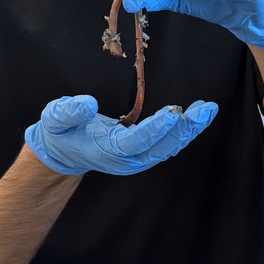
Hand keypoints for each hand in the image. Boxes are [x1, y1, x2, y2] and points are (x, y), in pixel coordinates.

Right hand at [25, 95, 217, 175]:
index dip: (155, 130)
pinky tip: (199, 115)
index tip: (173, 114)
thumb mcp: (55, 118)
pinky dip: (186, 130)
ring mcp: (138, 158)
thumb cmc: (60, 131)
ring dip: (191, 129)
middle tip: (204, 109)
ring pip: (169, 146)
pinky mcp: (145, 152)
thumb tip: (89, 104)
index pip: (136, 142)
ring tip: (208, 109)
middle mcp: (128, 159)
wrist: (64, 151)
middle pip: (161, 147)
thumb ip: (69, 111)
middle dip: (184, 129)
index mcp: (107, 151)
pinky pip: (169, 143)